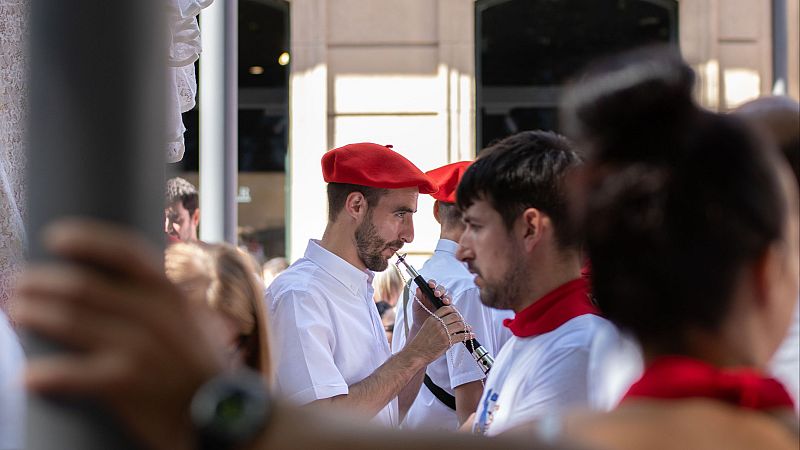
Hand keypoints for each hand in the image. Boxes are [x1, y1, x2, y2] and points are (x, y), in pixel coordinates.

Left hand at [15, 219, 226, 449]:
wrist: (225, 416)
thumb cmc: (199, 368)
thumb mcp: (191, 322)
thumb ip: (161, 302)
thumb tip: (116, 285)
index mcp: (170, 294)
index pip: (125, 252)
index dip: (87, 239)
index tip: (56, 237)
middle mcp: (155, 314)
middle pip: (84, 285)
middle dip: (41, 281)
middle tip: (18, 283)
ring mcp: (141, 347)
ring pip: (70, 321)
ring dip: (33, 314)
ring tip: (14, 313)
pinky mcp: (128, 383)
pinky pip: (73, 374)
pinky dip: (45, 373)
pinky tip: (28, 376)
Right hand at [406, 280, 473, 363]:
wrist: (416, 354)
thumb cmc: (420, 343)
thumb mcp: (426, 328)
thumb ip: (437, 324)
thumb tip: (449, 324)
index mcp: (432, 318)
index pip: (446, 308)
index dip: (454, 310)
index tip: (458, 314)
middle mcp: (438, 323)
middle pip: (455, 315)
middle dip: (461, 318)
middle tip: (464, 323)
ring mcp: (443, 332)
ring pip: (459, 324)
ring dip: (466, 327)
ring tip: (469, 329)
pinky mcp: (447, 341)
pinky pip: (461, 336)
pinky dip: (468, 336)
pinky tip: (471, 336)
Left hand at [410, 279, 450, 328]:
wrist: (422, 327)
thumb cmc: (418, 315)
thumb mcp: (416, 306)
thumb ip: (417, 297)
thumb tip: (418, 288)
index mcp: (429, 293)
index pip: (432, 285)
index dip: (432, 283)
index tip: (430, 285)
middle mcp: (438, 296)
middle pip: (442, 289)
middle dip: (440, 290)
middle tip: (437, 294)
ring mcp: (444, 303)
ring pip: (448, 297)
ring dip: (447, 298)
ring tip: (445, 301)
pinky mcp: (449, 310)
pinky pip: (452, 307)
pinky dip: (452, 307)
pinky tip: (450, 309)